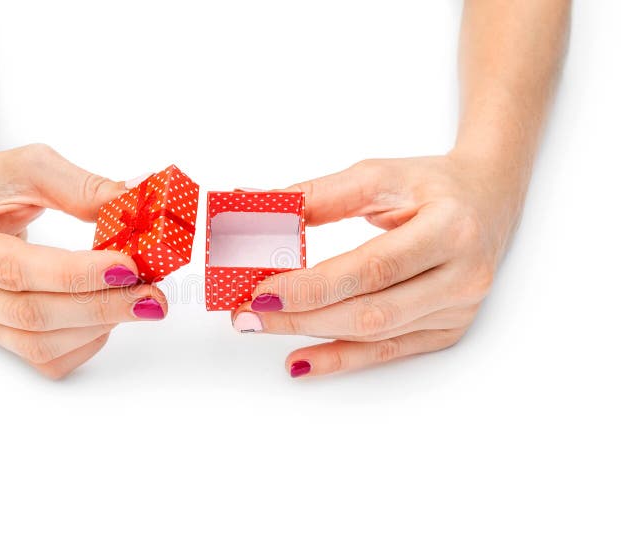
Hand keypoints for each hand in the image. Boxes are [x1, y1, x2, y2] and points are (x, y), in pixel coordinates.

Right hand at [0, 144, 166, 378]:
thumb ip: (81, 187)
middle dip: (99, 307)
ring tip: (139, 302)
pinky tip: (108, 317)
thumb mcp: (31, 167)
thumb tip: (136, 200)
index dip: (76, 274)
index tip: (127, 267)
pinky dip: (85, 343)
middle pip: (32, 316)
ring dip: (97, 327)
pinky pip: (45, 359)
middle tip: (150, 295)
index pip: (16, 270)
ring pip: (39, 345)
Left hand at [232, 154, 526, 377]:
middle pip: (370, 311)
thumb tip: (257, 206)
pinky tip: (301, 360)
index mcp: (451, 229)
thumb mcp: (377, 176)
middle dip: (302, 317)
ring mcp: (459, 310)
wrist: (488, 199)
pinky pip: (387, 352)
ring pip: (375, 335)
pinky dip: (340, 359)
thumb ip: (318, 196)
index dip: (314, 286)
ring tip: (263, 326)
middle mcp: (463, 276)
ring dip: (312, 335)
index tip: (263, 291)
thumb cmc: (432, 185)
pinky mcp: (448, 329)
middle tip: (249, 314)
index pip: (372, 268)